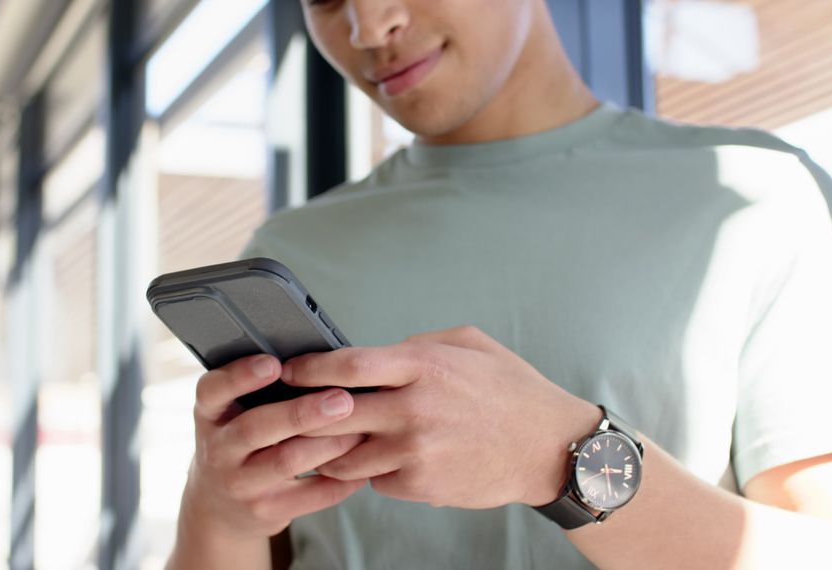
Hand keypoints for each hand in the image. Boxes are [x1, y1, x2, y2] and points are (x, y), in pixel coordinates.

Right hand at [180, 354, 366, 539]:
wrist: (220, 506)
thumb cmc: (238, 443)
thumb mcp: (230, 414)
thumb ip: (258, 392)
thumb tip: (317, 364)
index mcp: (210, 413)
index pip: (213, 390)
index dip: (241, 376)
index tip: (274, 363)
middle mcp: (218, 449)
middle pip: (257, 427)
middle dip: (302, 412)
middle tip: (342, 399)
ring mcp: (240, 483)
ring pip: (287, 461)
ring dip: (330, 444)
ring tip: (360, 428)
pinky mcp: (266, 510)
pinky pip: (310, 496)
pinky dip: (340, 480)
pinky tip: (362, 465)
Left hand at [280, 325, 601, 508]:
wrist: (548, 447)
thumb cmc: (510, 390)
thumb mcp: (469, 344)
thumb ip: (418, 343)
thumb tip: (376, 353)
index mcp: (422, 365)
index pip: (346, 365)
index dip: (308, 368)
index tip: (287, 371)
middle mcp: (413, 408)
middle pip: (333, 413)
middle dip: (301, 414)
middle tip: (282, 412)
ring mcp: (415, 451)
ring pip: (344, 456)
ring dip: (327, 451)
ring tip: (317, 443)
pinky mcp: (421, 484)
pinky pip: (373, 480)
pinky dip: (367, 471)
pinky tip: (371, 461)